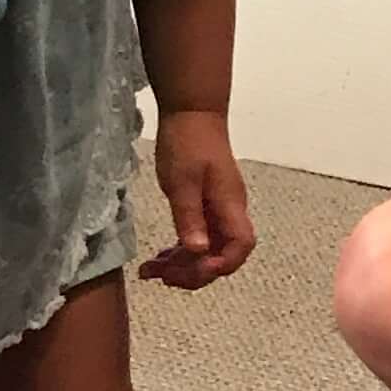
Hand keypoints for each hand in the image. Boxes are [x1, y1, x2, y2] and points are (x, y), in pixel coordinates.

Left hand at [142, 107, 255, 292]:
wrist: (191, 112)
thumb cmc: (187, 142)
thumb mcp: (182, 182)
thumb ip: (190, 217)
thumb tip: (198, 251)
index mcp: (230, 205)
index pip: (239, 247)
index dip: (219, 266)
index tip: (190, 271)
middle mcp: (229, 212)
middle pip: (222, 256)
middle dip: (193, 273)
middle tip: (161, 277)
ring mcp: (218, 210)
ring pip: (207, 250)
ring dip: (182, 265)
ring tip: (151, 272)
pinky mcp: (206, 206)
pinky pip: (198, 238)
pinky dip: (180, 251)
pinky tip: (159, 257)